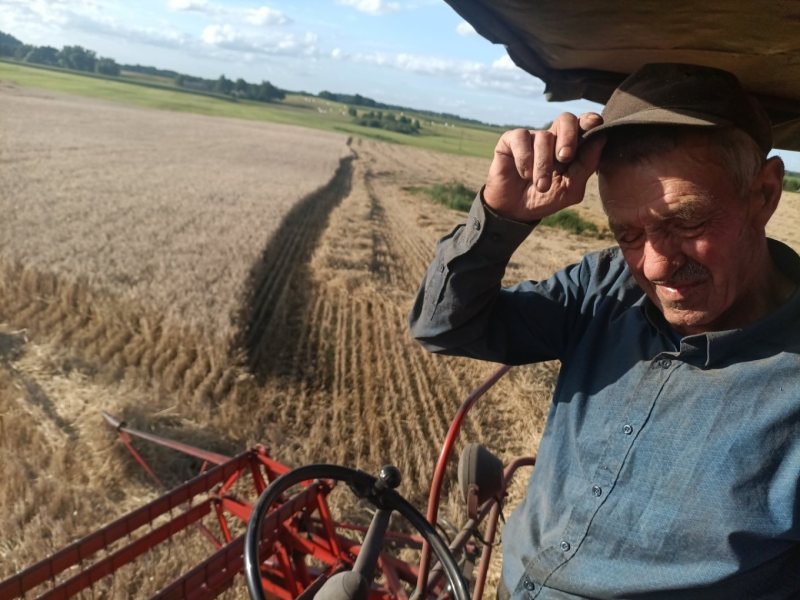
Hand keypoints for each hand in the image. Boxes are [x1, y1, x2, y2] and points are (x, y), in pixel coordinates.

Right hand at [483, 112, 605, 221]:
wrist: (515, 211)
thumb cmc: (545, 198)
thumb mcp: (570, 189)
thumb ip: (586, 166)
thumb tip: (601, 139)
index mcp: (571, 146)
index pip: (583, 125)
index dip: (589, 121)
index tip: (595, 123)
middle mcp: (553, 138)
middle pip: (565, 119)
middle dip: (568, 137)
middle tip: (565, 157)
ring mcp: (532, 138)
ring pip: (544, 137)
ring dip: (543, 165)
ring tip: (541, 186)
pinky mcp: (511, 140)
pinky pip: (521, 138)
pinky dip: (525, 159)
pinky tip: (524, 174)